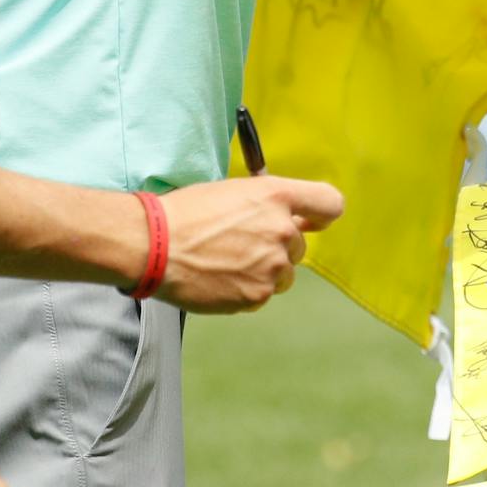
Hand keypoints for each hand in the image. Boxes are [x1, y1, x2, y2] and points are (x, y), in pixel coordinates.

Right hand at [157, 175, 344, 312]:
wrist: (156, 246)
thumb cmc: (186, 213)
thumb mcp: (232, 191)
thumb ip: (266, 203)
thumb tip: (283, 216)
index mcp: (276, 196)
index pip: (330, 204)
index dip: (320, 215)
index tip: (310, 222)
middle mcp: (282, 230)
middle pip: (300, 246)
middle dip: (278, 247)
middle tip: (242, 244)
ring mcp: (272, 266)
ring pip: (284, 274)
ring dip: (265, 271)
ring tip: (228, 263)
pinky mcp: (257, 295)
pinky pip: (263, 294)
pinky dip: (246, 289)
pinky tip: (220, 278)